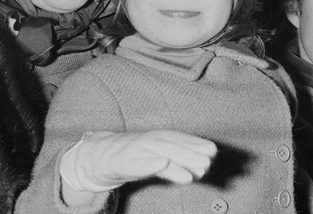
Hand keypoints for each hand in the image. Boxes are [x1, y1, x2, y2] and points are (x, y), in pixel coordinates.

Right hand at [66, 130, 216, 191]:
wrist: (100, 157)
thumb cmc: (135, 156)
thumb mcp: (158, 155)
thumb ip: (179, 160)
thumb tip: (206, 163)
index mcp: (157, 137)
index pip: (179, 138)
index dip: (195, 143)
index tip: (212, 150)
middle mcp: (148, 140)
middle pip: (171, 144)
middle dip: (189, 152)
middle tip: (207, 161)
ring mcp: (135, 149)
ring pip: (157, 153)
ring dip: (175, 160)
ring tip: (191, 174)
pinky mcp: (122, 161)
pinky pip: (136, 163)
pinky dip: (149, 163)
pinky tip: (161, 164)